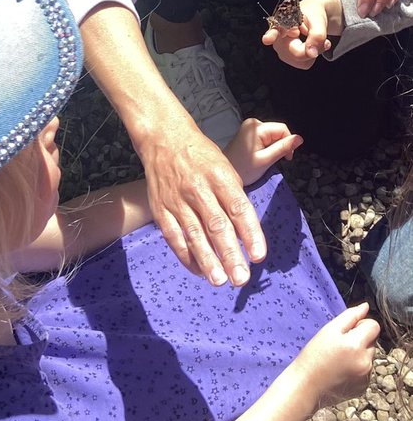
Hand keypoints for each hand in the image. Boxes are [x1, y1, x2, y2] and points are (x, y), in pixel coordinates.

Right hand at [141, 122, 266, 287]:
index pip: (238, 208)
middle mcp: (198, 188)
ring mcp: (177, 200)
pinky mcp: (160, 209)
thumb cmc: (201, 157)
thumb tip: (246, 235)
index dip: (250, 233)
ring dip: (207, 260)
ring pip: (194, 234)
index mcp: (219, 176)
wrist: (164, 140)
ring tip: (219, 281)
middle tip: (241, 278)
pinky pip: (173, 236)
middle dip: (230, 254)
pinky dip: (186, 256)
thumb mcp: (225, 168)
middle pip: (216, 225)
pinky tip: (198, 270)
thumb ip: (234, 199)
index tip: (259, 256)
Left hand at [225, 118, 301, 184]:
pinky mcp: (248, 134)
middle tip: (272, 161)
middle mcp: (252, 124)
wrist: (224, 175)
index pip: (283, 129)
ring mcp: (249, 128)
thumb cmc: (242, 169)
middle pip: (277, 132)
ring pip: (272, 136)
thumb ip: (283, 148)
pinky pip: (264, 138)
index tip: (286, 158)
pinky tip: (259, 157)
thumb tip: (299, 139)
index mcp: (257, 127)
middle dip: (280, 146)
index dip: (289, 143)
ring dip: (273, 148)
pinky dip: (266, 148)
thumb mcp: (266, 160)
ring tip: (264, 160)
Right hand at [261, 0, 342, 67]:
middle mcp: (277, 38)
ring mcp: (281, 50)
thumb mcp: (318, 21)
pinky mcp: (288, 58)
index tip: (267, 39)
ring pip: (301, 60)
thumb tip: (312, 54)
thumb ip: (317, 35)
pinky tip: (312, 45)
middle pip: (295, 53)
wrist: (313, 17)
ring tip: (314, 38)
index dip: (270, 36)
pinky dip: (312, 56)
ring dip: (314, 51)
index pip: (275, 31)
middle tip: (319, 35)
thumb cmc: (312, 15)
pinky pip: (304, 64)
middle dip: (312, 47)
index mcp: (281, 23)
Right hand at [293, 303, 378, 407]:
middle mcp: (366, 362)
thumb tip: (366, 306)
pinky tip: (341, 371)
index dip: (361, 324)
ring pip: (369, 356)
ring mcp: (366, 377)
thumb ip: (349, 316)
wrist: (306, 387)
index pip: (374, 326)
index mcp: (356, 345)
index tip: (348, 330)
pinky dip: (357, 368)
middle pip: (372, 341)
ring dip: (359, 353)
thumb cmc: (313, 355)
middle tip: (339, 345)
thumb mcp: (328, 330)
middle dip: (360, 340)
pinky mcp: (363, 388)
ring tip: (339, 359)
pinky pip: (366, 370)